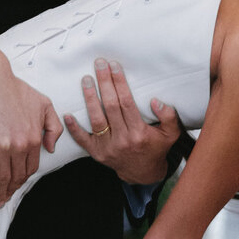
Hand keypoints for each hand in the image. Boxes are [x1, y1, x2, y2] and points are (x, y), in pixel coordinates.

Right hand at [0, 35, 62, 207]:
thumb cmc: (14, 89)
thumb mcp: (44, 103)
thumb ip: (54, 127)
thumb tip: (51, 149)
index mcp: (35, 137)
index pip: (32, 166)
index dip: (25, 178)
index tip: (18, 184)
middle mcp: (21, 145)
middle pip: (18, 176)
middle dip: (12, 189)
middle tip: (6, 198)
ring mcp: (3, 147)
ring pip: (4, 177)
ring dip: (1, 192)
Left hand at [64, 58, 182, 184]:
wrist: (143, 173)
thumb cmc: (156, 148)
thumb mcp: (170, 134)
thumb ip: (168, 116)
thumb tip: (155, 101)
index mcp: (139, 133)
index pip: (127, 103)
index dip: (120, 83)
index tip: (114, 66)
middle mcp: (122, 140)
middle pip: (110, 107)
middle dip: (104, 83)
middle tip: (99, 64)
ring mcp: (108, 148)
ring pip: (96, 120)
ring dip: (89, 98)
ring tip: (86, 80)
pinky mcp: (97, 153)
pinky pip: (83, 140)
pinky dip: (74, 128)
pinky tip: (67, 114)